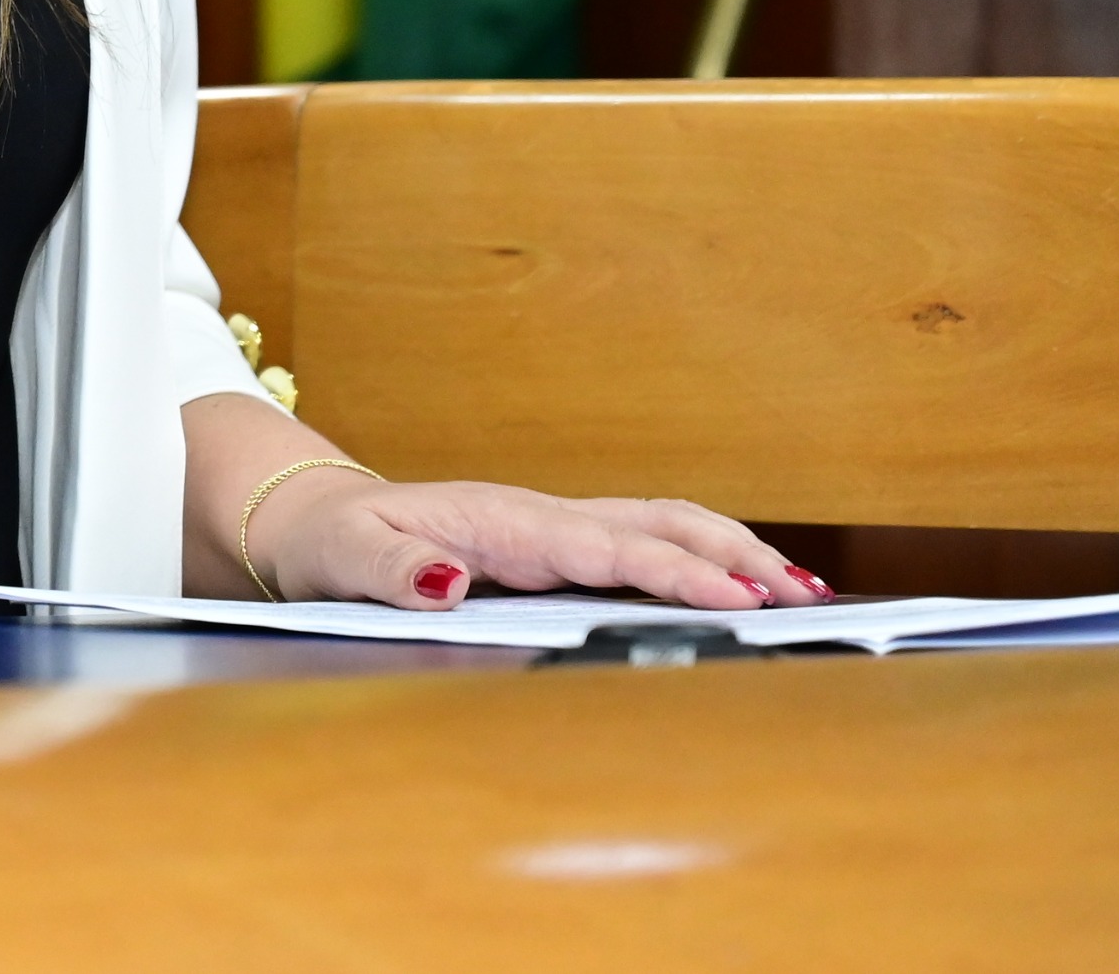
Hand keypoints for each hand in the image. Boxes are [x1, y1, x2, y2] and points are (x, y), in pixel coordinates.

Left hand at [249, 471, 833, 612]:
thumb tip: (448, 582)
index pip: (605, 545)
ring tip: (800, 593)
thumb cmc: (333, 542)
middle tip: (804, 600)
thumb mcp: (346, 559)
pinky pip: (640, 545)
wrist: (314, 521)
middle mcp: (540, 518)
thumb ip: (393, 571)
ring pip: (660, 527)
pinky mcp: (554, 548)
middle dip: (732, 556)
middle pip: (656, 524)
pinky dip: (698, 559)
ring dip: (730, 552)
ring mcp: (552, 529)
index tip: (734, 598)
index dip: (672, 572)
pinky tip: (739, 587)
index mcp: (503, 522)